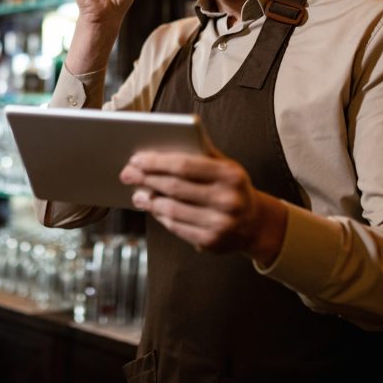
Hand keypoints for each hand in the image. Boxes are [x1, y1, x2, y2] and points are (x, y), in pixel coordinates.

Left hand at [119, 150, 287, 264]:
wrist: (254, 223)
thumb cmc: (231, 187)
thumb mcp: (225, 166)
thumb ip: (201, 152)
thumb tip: (162, 140)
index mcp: (230, 175)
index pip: (185, 165)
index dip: (156, 162)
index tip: (136, 159)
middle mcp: (228, 200)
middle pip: (174, 187)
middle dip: (146, 179)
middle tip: (127, 174)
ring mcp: (220, 224)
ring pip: (171, 210)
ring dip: (149, 200)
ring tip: (136, 193)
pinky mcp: (211, 242)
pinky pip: (176, 227)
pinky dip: (160, 216)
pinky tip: (153, 208)